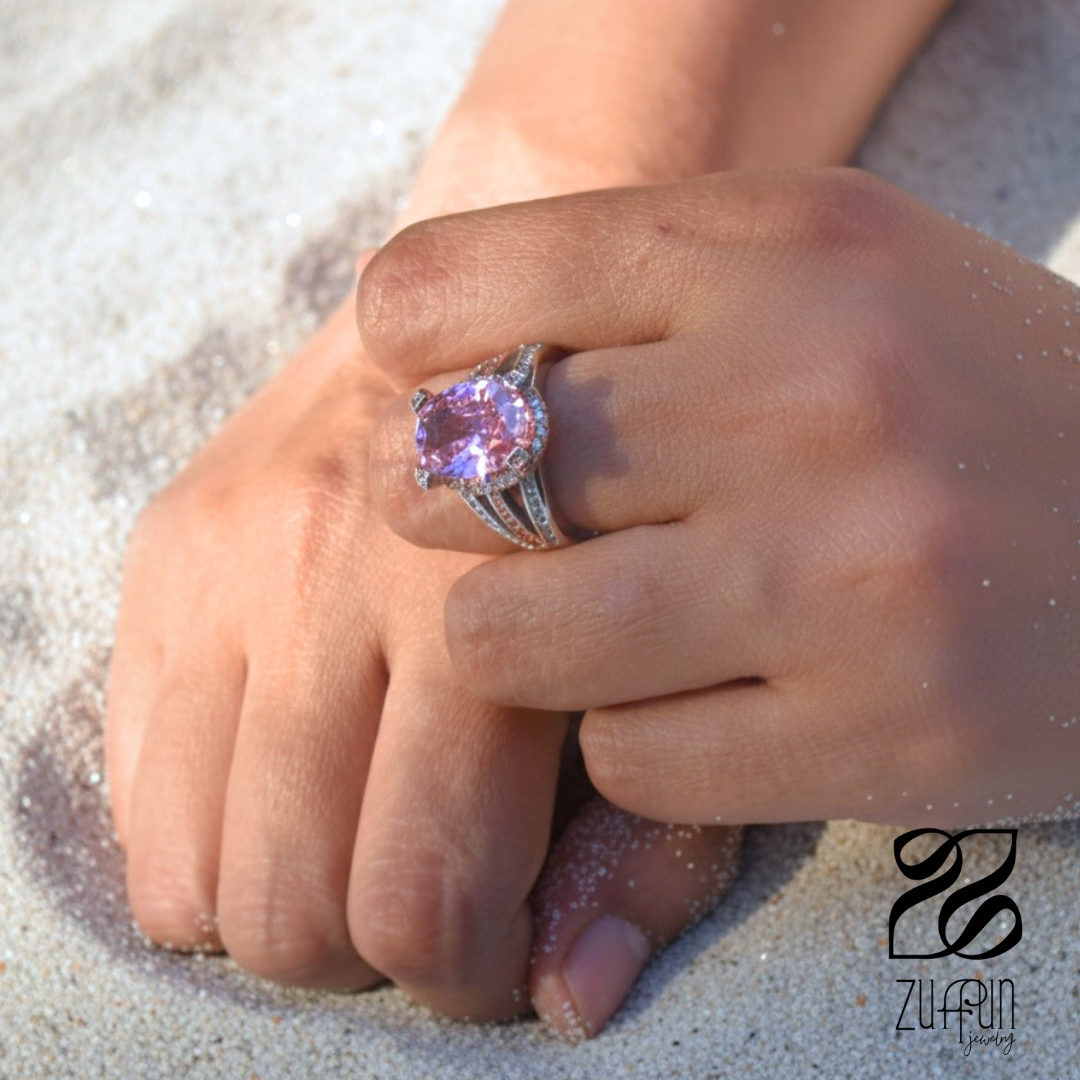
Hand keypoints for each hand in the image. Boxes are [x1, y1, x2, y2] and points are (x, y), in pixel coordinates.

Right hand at [105, 296, 742, 1037]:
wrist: (510, 296)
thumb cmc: (622, 486)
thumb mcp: (680, 652)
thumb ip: (648, 835)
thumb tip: (570, 999)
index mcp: (487, 610)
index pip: (423, 895)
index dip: (468, 968)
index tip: (503, 937)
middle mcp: (332, 575)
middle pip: (292, 900)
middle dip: (364, 954)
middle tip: (429, 904)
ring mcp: (232, 555)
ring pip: (187, 865)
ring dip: (273, 905)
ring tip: (351, 847)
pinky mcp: (170, 540)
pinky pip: (131, 775)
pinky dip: (204, 830)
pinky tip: (289, 784)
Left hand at [361, 167, 1079, 826]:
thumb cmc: (962, 394)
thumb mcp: (818, 274)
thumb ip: (630, 297)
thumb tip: (420, 367)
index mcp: (775, 248)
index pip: (453, 292)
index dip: (404, 359)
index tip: (431, 398)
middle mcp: (804, 393)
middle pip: (459, 479)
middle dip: (444, 518)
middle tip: (491, 527)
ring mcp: (842, 573)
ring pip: (507, 641)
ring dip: (520, 645)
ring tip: (590, 625)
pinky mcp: (877, 732)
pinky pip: (626, 760)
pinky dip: (637, 741)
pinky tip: (713, 700)